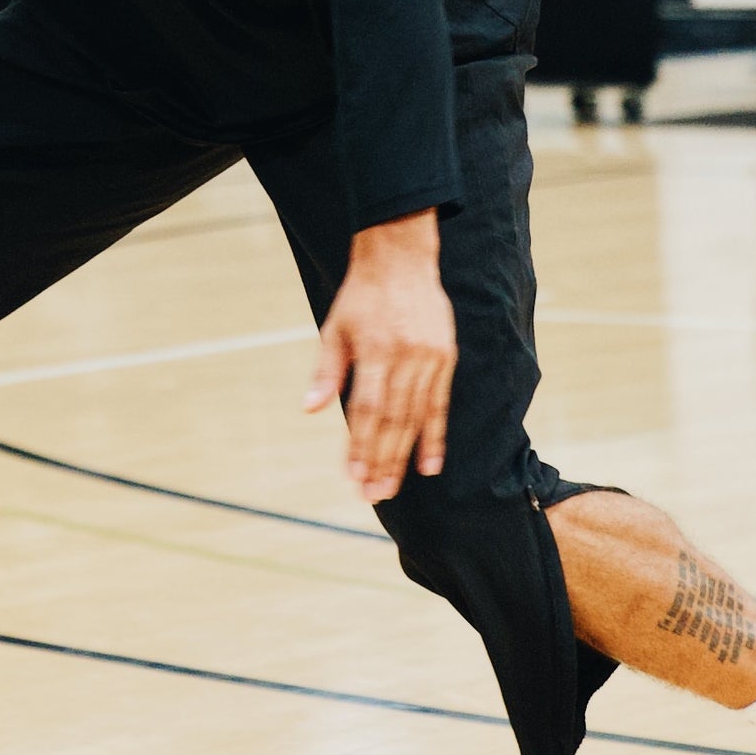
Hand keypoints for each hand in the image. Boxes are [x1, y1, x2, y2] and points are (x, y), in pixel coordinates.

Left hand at [305, 211, 456, 500]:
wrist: (402, 258)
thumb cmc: (361, 296)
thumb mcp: (335, 327)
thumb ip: (327, 371)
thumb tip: (310, 409)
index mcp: (375, 350)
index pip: (368, 409)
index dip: (361, 446)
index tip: (353, 477)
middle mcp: (406, 357)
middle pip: (394, 420)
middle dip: (381, 462)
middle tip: (372, 496)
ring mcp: (429, 358)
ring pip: (416, 418)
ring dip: (404, 457)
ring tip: (392, 489)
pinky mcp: (445, 358)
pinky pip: (440, 405)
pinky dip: (435, 437)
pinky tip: (429, 465)